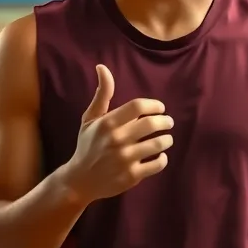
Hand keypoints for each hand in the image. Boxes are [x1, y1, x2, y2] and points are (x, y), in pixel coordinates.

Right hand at [59, 64, 173, 203]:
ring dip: (167, 139)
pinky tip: (159, 155)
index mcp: (108, 123)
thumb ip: (102, 94)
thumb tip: (102, 67)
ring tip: (166, 139)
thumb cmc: (87, 145)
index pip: (138, 106)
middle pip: (152, 124)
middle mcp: (117, 140)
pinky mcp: (132, 176)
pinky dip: (162, 158)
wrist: (79, 180)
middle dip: (165, 121)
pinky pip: (158, 164)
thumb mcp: (90, 119)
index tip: (160, 108)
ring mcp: (125, 159)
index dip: (154, 105)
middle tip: (168, 122)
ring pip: (158, 144)